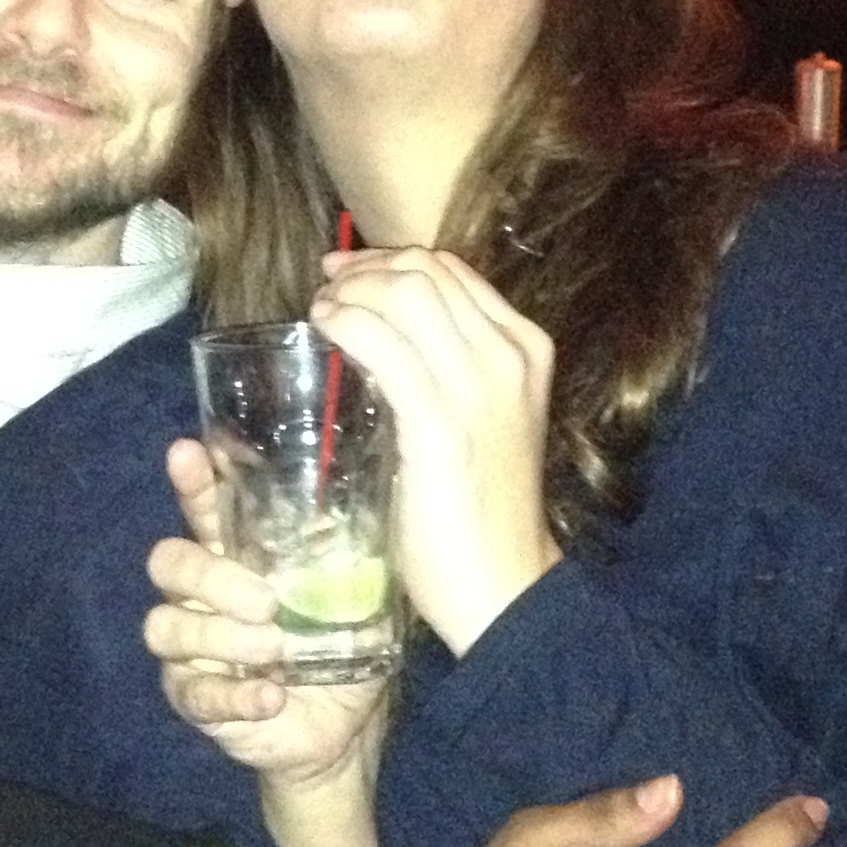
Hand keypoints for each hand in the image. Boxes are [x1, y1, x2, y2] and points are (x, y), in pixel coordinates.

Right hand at [148, 440, 391, 785]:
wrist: (341, 727)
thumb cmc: (338, 646)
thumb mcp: (353, 594)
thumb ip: (344, 554)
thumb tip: (344, 509)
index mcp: (235, 557)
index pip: (203, 508)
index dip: (192, 481)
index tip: (187, 453)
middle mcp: (201, 595)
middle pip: (169, 563)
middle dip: (211, 577)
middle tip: (266, 602)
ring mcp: (190, 648)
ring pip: (167, 626)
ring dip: (223, 638)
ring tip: (274, 651)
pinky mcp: (195, 698)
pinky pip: (195, 692)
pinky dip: (235, 695)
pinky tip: (270, 697)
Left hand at [311, 248, 556, 654]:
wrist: (503, 586)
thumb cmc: (479, 511)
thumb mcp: (478, 421)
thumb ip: (447, 373)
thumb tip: (381, 335)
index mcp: (525, 349)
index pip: (451, 270)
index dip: (390, 261)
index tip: (347, 275)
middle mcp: (510, 356)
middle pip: (425, 271)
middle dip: (365, 270)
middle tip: (326, 290)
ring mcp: (480, 387)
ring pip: (405, 294)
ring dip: (350, 292)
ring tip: (321, 310)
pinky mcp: (441, 422)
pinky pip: (383, 345)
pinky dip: (346, 324)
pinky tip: (325, 328)